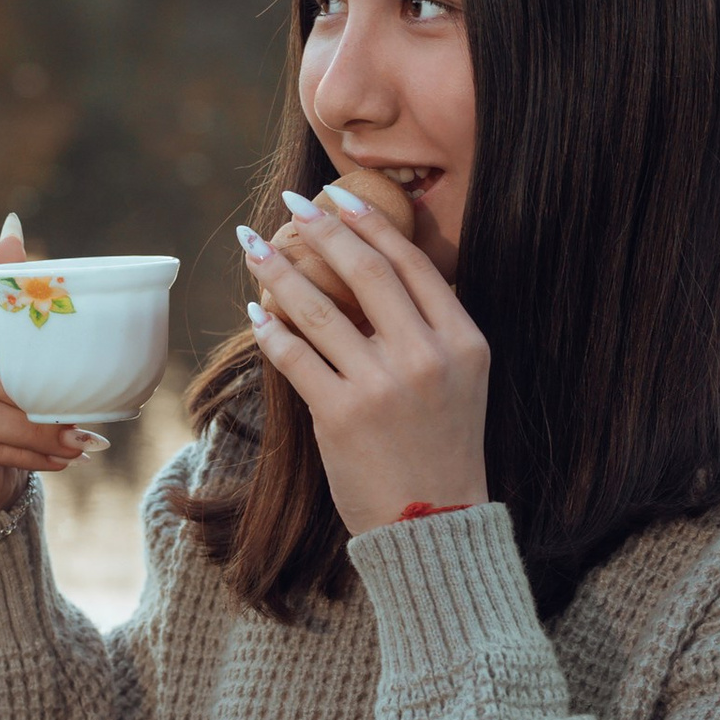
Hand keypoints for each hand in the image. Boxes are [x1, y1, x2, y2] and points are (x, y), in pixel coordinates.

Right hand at [0, 218, 93, 515]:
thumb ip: (6, 291)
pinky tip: (56, 459)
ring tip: (77, 441)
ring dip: (36, 433)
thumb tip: (11, 225)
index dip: (10, 322)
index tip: (55, 344)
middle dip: (37, 398)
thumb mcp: (0, 343)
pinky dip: (24, 456)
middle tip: (82, 414)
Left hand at [237, 187, 490, 534]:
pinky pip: (295, 356)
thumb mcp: (462, 380)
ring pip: (320, 308)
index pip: (412, 262)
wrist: (433, 523)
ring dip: (280, 272)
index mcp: (463, 341)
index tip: (337, 196)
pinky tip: (256, 312)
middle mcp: (427, 357)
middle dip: (322, 230)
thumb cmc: (442, 448)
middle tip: (291, 208)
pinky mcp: (342, 416)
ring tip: (255, 250)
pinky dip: (270, 329)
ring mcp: (383, 386)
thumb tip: (378, 267)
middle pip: (366, 271)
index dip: (371, 222)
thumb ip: (431, 328)